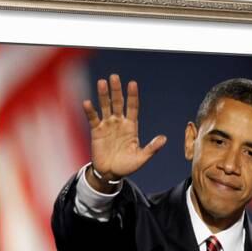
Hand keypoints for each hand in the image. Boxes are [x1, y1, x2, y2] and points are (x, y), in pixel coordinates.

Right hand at [82, 74, 166, 191]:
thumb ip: (151, 148)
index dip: (132, 96)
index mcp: (131, 126)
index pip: (132, 107)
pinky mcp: (96, 131)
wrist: (110, 173)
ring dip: (103, 95)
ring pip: (105, 107)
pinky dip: (90, 111)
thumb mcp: (141, 158)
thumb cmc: (127, 165)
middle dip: (116, 90)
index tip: (132, 83)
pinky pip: (93, 119)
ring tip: (102, 82)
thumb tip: (164, 139)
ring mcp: (107, 125)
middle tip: (114, 77)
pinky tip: (87, 102)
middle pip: (118, 103)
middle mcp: (119, 122)